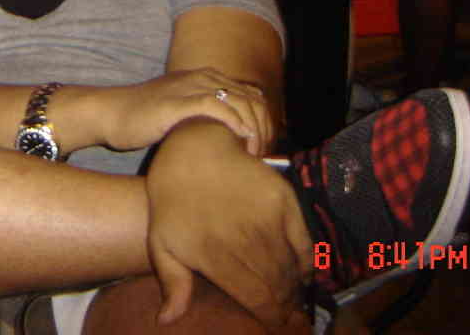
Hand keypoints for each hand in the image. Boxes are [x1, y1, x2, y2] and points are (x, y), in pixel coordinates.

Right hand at [96, 69, 273, 156]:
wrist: (110, 113)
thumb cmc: (142, 119)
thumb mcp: (181, 114)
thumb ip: (204, 119)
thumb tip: (230, 141)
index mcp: (205, 78)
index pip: (251, 95)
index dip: (264, 121)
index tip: (263, 148)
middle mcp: (202, 78)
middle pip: (251, 99)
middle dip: (263, 127)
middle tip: (261, 155)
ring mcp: (190, 87)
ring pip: (239, 101)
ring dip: (253, 128)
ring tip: (252, 152)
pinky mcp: (178, 101)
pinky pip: (217, 106)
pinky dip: (234, 121)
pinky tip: (239, 139)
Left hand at [146, 122, 311, 328]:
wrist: (193, 152)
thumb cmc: (173, 202)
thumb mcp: (162, 242)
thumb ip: (173, 283)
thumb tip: (167, 321)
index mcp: (214, 255)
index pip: (255, 297)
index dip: (271, 316)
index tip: (276, 325)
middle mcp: (243, 238)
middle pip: (276, 285)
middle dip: (285, 306)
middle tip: (290, 317)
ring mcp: (265, 218)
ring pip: (290, 266)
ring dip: (295, 287)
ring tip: (295, 299)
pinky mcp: (282, 199)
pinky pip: (304, 242)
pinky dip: (307, 262)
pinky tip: (304, 274)